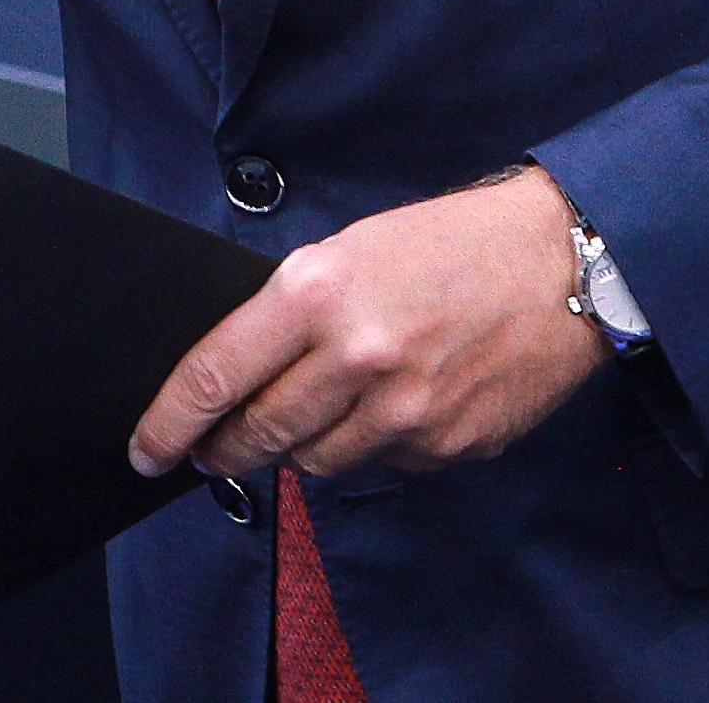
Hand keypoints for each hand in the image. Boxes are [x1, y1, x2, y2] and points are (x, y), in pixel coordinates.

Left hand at [129, 166, 606, 482]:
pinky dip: (374, 445)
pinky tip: (394, 406)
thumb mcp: (349, 251)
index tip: (147, 450)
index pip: (217, 375)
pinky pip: (384, 464)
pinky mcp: (450, 445)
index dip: (170, 423)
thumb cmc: (451, 243)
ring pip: (318, 461)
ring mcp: (408, 411)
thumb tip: (241, 373)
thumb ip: (293, 313)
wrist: (562, 262)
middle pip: (261, 434)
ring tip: (314, 413)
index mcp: (318, 294)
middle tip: (209, 453)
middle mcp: (357, 358)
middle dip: (225, 450)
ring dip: (301, 448)